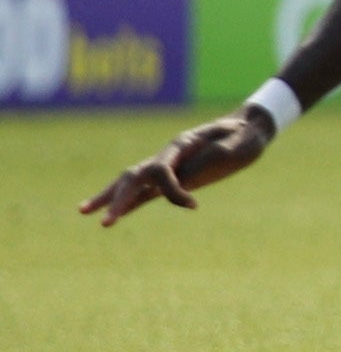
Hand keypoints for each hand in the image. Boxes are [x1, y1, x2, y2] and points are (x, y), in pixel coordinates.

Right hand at [81, 107, 276, 228]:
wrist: (246, 130)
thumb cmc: (243, 134)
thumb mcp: (240, 138)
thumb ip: (224, 146)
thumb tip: (217, 150)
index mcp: (181, 145)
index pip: (162, 171)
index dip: (172, 191)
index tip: (194, 207)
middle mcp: (167, 156)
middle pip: (134, 176)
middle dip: (119, 198)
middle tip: (106, 221)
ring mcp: (165, 167)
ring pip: (129, 183)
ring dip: (109, 198)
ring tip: (83, 212)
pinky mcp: (170, 179)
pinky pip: (142, 192)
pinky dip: (124, 203)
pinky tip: (106, 215)